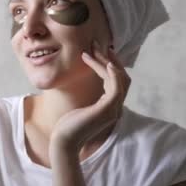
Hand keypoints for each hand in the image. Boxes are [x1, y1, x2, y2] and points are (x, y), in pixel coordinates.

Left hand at [50, 39, 131, 154]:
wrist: (64, 142)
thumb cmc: (68, 126)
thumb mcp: (81, 107)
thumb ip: (89, 98)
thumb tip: (85, 85)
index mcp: (110, 106)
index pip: (117, 81)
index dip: (109, 64)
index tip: (97, 51)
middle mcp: (115, 108)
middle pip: (122, 77)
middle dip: (111, 59)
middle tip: (98, 44)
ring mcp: (113, 109)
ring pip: (119, 79)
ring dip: (107, 62)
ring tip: (94, 49)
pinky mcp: (107, 110)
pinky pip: (116, 88)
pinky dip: (114, 74)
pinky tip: (106, 63)